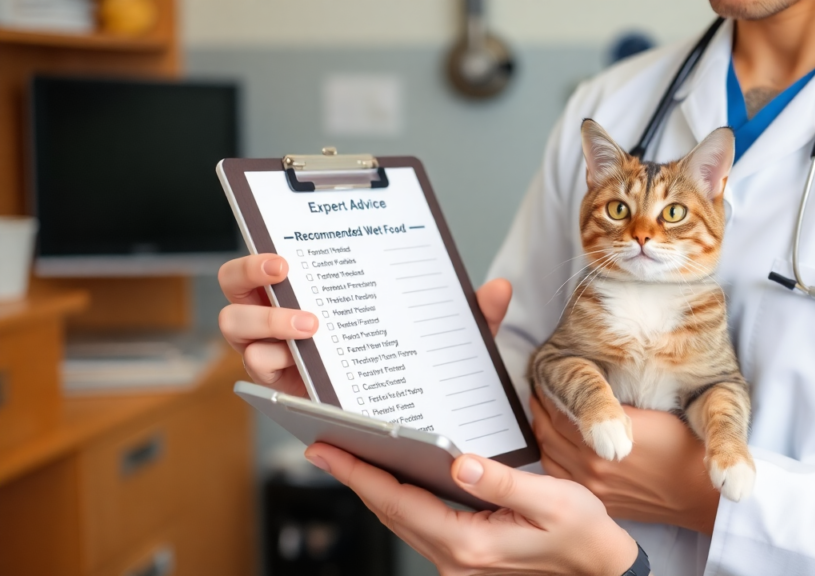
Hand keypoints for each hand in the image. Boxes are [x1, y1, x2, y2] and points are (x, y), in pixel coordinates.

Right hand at [217, 254, 512, 396]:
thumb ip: (472, 313)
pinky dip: (284, 386)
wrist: (413, 418)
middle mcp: (279, 326)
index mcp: (305, 292)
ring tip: (311, 339)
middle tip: (305, 309)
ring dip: (269, 340)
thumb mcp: (443, 333)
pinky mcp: (287, 398)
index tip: (284, 259)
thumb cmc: (411, 354)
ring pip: (243, 348)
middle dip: (258, 300)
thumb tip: (498, 289)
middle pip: (235, 304)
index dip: (257, 262)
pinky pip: (268, 391)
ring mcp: (279, 363)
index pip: (260, 269)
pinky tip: (314, 387)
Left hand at [305, 443, 637, 575]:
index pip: (399, 503)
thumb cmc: (582, 533)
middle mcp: (456, 560)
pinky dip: (399, 502)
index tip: (328, 450)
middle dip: (355, 479)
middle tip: (323, 446)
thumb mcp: (551, 500)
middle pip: (391, 514)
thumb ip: (501, 484)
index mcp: (470, 543)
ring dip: (373, 491)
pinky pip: (420, 528)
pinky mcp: (465, 560)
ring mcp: (458, 565)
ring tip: (348, 458)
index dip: (359, 475)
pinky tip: (393, 480)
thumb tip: (459, 463)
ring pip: (401, 523)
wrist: (600, 568)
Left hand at [531, 393, 719, 534]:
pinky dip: (549, 457)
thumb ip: (610, 403)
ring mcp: (593, 488)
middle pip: (549, 432)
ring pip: (549, 455)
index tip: (546, 376)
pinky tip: (551, 443)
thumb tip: (582, 387)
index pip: (561, 411)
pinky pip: (559, 477)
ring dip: (541, 431)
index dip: (550, 392)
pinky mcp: (597, 501)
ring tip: (541, 412)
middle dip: (540, 409)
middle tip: (537, 390)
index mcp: (605, 439)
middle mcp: (593, 465)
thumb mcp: (650, 413)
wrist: (699, 492)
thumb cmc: (682, 445)